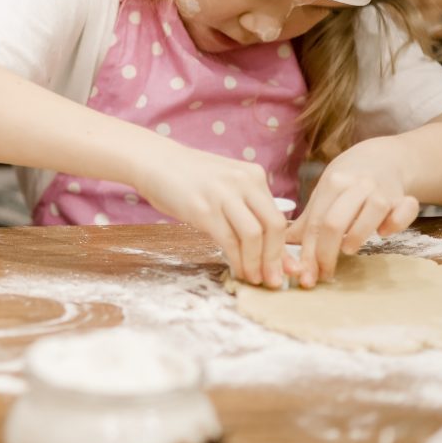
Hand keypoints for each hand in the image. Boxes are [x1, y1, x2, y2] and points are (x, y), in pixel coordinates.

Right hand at [136, 143, 294, 287]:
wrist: (155, 161)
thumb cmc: (190, 178)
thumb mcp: (226, 187)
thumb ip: (249, 211)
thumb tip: (272, 247)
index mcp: (253, 176)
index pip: (279, 217)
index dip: (284, 249)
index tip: (286, 270)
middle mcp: (243, 182)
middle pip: (273, 226)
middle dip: (276, 259)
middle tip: (274, 281)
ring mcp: (222, 194)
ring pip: (253, 235)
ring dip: (256, 263)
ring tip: (254, 279)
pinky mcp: (202, 209)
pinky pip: (228, 240)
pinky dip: (237, 260)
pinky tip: (237, 270)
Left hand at [286, 138, 418, 287]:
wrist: (383, 159)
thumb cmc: (348, 182)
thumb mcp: (324, 194)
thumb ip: (308, 222)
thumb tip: (282, 248)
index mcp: (333, 184)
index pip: (315, 223)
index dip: (308, 252)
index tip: (305, 275)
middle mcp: (357, 185)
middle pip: (335, 221)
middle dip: (326, 252)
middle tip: (324, 273)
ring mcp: (382, 190)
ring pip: (371, 213)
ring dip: (357, 235)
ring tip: (348, 250)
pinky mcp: (405, 198)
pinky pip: (404, 211)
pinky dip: (396, 223)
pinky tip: (384, 233)